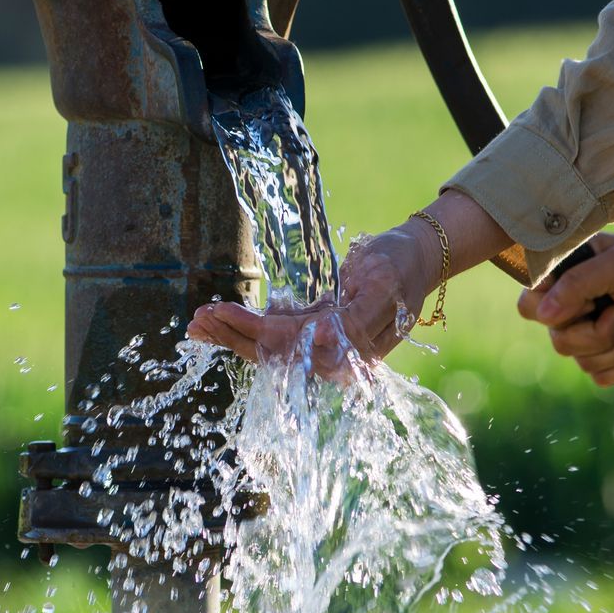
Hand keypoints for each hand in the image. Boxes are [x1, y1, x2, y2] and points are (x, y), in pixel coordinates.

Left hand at [184, 224, 436, 375]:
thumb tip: (320, 342)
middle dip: (232, 336)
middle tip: (197, 320)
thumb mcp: (382, 284)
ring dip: (232, 336)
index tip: (221, 313)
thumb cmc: (400, 263)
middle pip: (273, 353)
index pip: (290, 344)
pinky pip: (276, 337)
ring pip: (270, 348)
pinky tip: (219, 321)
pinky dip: (246, 328)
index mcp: (352, 348)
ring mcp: (325, 346)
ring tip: (198, 323)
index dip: (252, 331)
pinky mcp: (317, 333)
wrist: (417, 257)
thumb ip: (354, 319)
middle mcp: (335, 355)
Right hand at [519, 213, 613, 386]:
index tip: (589, 302)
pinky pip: (603, 378)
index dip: (554, 312)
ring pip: (584, 363)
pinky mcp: (607, 356)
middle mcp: (571, 308)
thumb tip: (544, 315)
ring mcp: (588, 334)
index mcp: (565, 278)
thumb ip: (578, 282)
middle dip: (602, 333)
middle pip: (561, 342)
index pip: (529, 305)